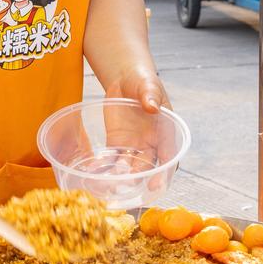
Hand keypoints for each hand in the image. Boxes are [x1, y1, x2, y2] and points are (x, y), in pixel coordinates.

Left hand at [102, 70, 178, 185]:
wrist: (127, 79)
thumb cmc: (144, 82)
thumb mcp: (148, 85)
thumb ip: (151, 95)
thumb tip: (153, 107)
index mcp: (164, 132)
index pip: (168, 156)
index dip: (165, 172)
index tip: (157, 184)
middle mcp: (150, 144)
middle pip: (147, 165)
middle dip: (139, 177)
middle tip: (127, 184)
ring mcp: (133, 145)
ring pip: (128, 166)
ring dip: (120, 175)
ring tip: (108, 182)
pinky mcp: (116, 143)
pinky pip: (111, 157)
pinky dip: (103, 166)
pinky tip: (94, 171)